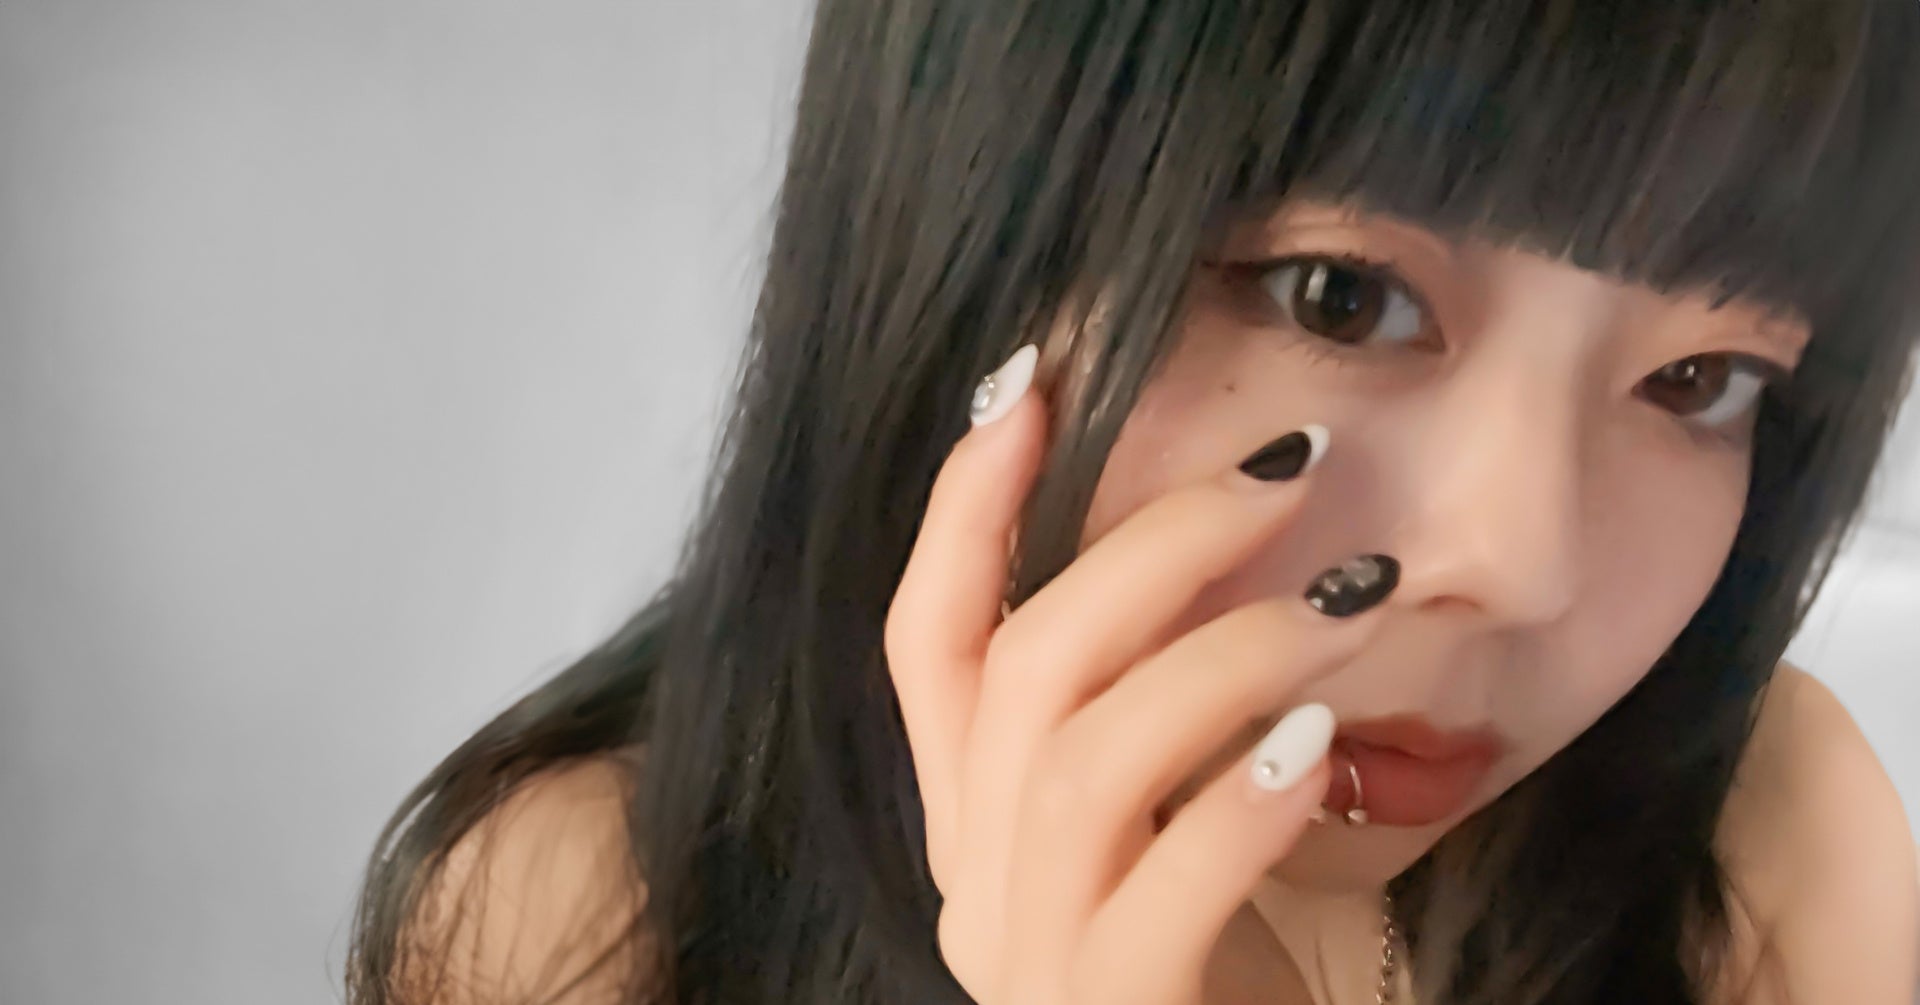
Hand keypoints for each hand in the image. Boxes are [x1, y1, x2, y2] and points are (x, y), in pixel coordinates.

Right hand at [884, 345, 1399, 1003]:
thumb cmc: (1214, 965)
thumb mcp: (1159, 819)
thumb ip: (1147, 711)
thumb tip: (1220, 541)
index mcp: (970, 816)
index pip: (924, 635)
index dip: (966, 501)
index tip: (1036, 376)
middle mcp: (974, 879)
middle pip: (1016, 667)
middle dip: (1148, 543)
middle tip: (1288, 468)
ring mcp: (1030, 954)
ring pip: (1083, 756)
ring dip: (1227, 652)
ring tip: (1354, 599)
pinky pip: (1161, 888)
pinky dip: (1240, 800)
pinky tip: (1321, 753)